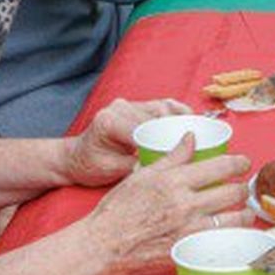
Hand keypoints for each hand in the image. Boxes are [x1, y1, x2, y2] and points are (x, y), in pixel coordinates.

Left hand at [65, 97, 185, 187]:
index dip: (164, 144)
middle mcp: (119, 107)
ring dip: (180, 122)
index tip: (181, 156)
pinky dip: (178, 112)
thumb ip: (136, 166)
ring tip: (197, 137)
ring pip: (163, 109)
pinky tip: (191, 119)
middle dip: (176, 134)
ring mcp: (129, 104)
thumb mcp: (111, 170)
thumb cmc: (90, 165)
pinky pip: (163, 105)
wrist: (77, 157)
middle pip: (157, 119)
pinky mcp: (138, 106)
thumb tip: (163, 167)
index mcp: (109, 121)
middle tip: (195, 149)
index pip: (144, 131)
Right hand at [77, 151, 254, 274]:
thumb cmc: (119, 209)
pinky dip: (232, 235)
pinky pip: (223, 240)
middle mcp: (186, 204)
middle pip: (232, 192)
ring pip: (234, 218)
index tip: (244, 163)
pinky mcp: (189, 250)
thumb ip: (172, 156)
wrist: (105, 245)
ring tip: (245, 211)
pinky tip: (233, 232)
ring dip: (245, 213)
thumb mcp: (143, 175)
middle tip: (243, 187)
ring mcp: (190, 229)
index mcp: (174, 181)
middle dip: (243, 188)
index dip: (239, 163)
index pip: (220, 167)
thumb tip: (191, 138)